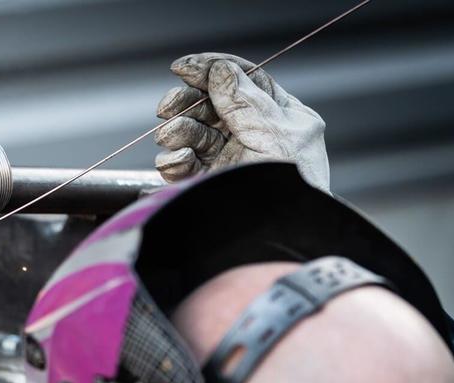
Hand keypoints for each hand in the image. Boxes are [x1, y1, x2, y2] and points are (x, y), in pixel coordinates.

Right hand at [154, 52, 328, 191]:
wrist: (271, 243)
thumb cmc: (286, 194)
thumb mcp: (272, 136)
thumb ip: (244, 100)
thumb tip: (220, 70)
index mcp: (281, 119)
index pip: (246, 80)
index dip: (213, 70)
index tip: (183, 68)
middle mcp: (254, 136)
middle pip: (212, 104)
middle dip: (187, 103)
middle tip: (168, 108)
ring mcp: (229, 161)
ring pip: (193, 132)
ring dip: (177, 133)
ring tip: (173, 141)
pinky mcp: (207, 184)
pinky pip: (182, 163)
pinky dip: (173, 161)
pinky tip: (176, 164)